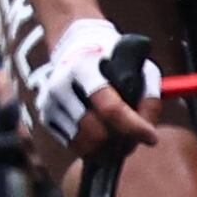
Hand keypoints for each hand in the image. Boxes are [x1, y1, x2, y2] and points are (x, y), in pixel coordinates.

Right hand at [33, 15, 163, 155]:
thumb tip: (148, 130)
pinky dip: (92, 147)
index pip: (110, 108)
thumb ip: (150, 95)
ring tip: (122, 137)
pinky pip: (72, 145)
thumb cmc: (115, 59)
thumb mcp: (139, 65)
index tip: (152, 138)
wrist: (76, 47)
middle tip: (136, 139)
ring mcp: (49, 102)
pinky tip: (103, 133)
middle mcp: (61, 85)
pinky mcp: (45, 116)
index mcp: (84, 67)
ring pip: (84, 144)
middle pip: (95, 132)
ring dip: (107, 148)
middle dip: (120, 141)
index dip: (133, 127)